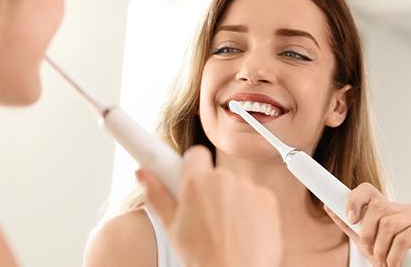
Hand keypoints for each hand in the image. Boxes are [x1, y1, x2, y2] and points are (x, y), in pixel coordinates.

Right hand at [136, 146, 281, 266]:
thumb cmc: (201, 258)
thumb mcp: (171, 227)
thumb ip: (156, 194)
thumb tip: (142, 173)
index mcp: (196, 183)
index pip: (195, 154)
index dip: (192, 167)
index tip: (190, 177)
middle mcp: (223, 180)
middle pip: (216, 174)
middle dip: (211, 190)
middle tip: (204, 216)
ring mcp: (248, 189)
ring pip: (236, 186)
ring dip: (231, 200)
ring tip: (224, 229)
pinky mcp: (268, 200)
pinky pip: (256, 196)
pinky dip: (252, 209)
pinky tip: (242, 230)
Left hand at [324, 183, 410, 266]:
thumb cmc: (396, 259)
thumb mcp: (368, 243)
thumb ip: (350, 226)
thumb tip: (328, 206)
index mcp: (388, 209)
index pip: (367, 190)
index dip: (354, 199)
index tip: (350, 218)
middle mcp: (404, 208)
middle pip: (377, 207)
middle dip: (368, 234)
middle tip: (371, 252)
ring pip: (389, 224)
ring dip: (381, 249)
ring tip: (384, 262)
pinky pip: (403, 239)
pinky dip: (394, 257)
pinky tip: (394, 265)